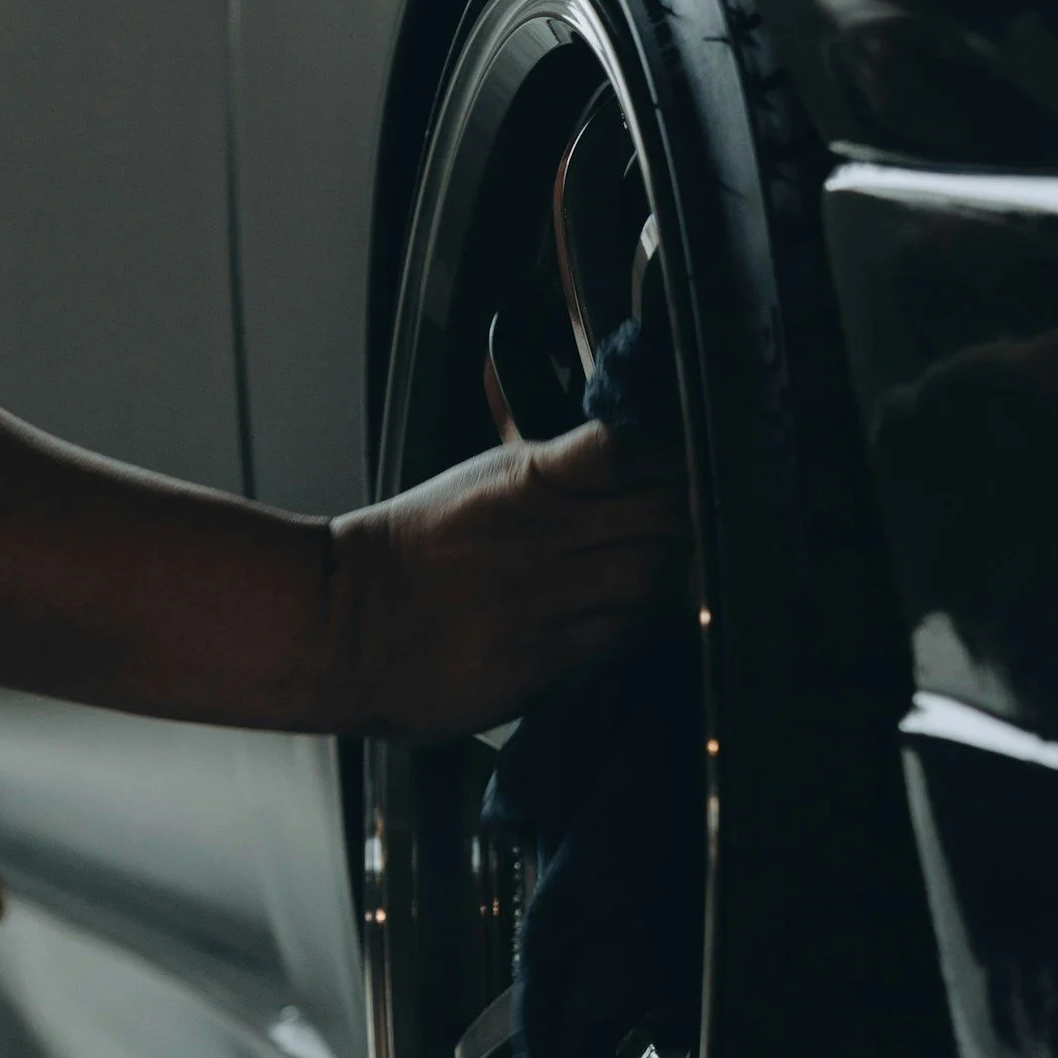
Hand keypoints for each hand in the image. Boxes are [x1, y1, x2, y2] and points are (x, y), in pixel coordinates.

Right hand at [327, 422, 691, 739]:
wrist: (341, 624)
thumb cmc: (414, 552)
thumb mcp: (479, 481)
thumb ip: (542, 453)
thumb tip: (562, 399)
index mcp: (529, 476)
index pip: (630, 448)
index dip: (679, 458)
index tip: (701, 465)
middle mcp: (543, 532)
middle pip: (663, 514)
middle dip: (700, 520)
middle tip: (716, 530)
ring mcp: (543, 597)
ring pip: (654, 578)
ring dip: (682, 579)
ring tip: (689, 582)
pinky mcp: (540, 659)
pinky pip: (621, 638)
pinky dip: (646, 630)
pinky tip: (653, 626)